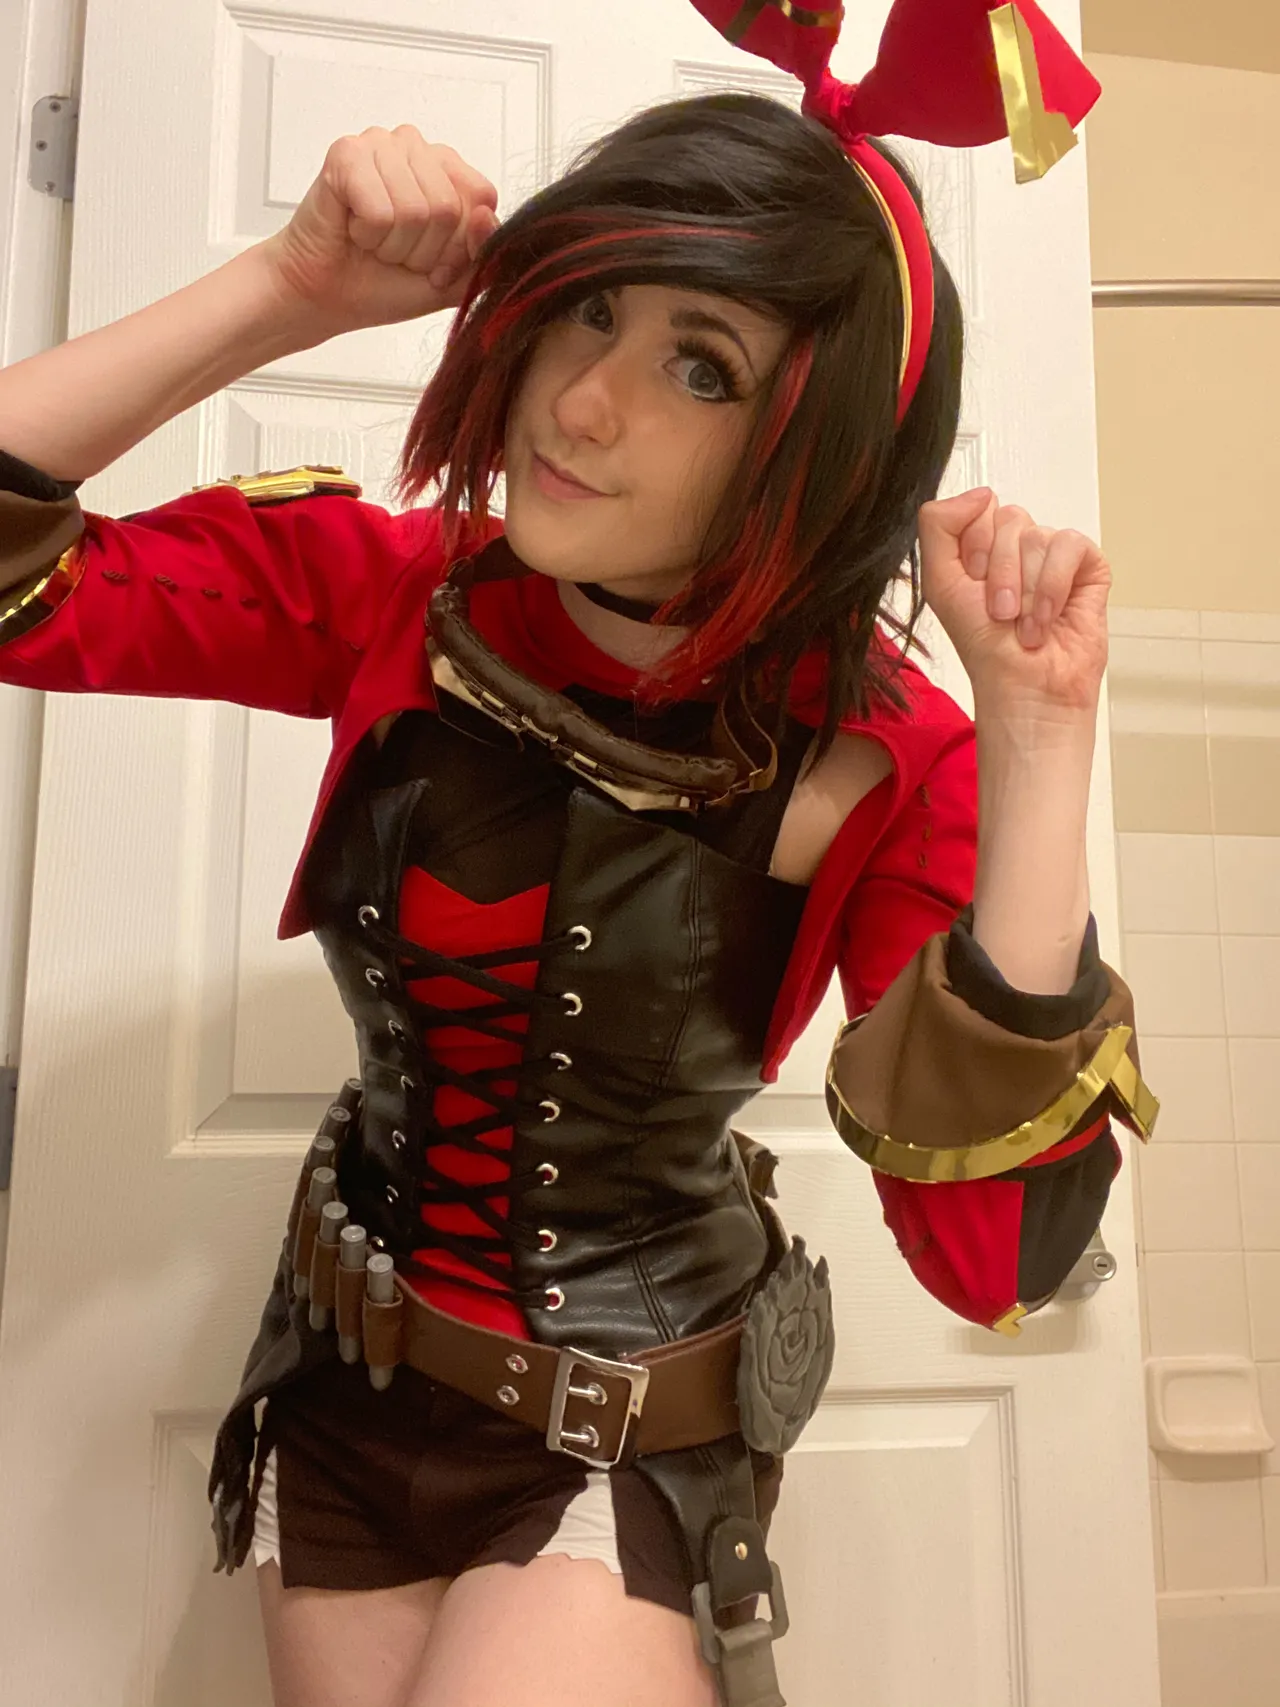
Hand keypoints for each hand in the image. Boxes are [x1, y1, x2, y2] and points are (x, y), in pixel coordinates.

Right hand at [261, 126, 498, 335]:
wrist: (327, 297)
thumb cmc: (382, 281)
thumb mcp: (451, 280)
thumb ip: (481, 254)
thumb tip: (485, 217)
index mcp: (446, 168)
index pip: (481, 198)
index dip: (459, 246)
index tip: (433, 264)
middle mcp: (415, 146)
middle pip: (448, 208)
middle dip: (423, 251)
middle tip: (394, 252)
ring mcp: (380, 145)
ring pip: (415, 210)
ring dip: (393, 246)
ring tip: (373, 241)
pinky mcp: (347, 154)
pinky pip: (380, 211)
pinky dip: (367, 235)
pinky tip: (353, 229)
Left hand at [918, 488, 1109, 727]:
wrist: (1022, 686)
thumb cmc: (984, 646)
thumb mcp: (940, 583)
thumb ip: (938, 527)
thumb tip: (982, 492)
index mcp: (982, 546)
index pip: (978, 508)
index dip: (975, 548)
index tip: (974, 586)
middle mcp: (1018, 547)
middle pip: (1009, 518)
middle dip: (1000, 573)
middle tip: (1000, 613)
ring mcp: (1054, 555)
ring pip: (1038, 536)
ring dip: (1026, 589)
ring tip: (1024, 624)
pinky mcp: (1088, 567)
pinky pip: (1070, 545)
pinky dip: (1054, 586)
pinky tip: (1048, 618)